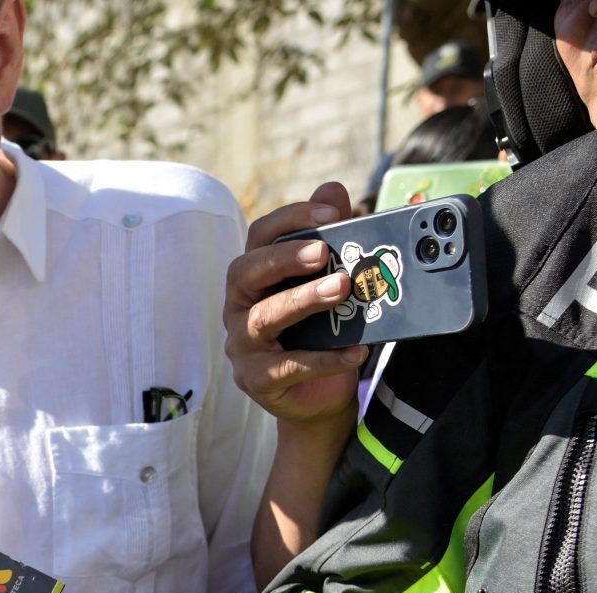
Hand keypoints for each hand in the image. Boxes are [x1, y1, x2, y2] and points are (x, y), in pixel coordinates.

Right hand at [223, 183, 368, 433]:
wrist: (320, 398)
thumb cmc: (320, 333)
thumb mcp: (329, 284)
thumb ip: (330, 239)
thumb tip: (334, 190)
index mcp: (254, 276)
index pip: (259, 236)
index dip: (291, 219)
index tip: (331, 211)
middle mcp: (239, 306)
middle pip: (244, 272)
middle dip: (283, 258)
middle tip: (323, 253)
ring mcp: (242, 345)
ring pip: (262, 317)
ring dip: (302, 300)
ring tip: (343, 289)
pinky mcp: (256, 380)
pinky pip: (286, 367)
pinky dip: (324, 359)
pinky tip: (357, 350)